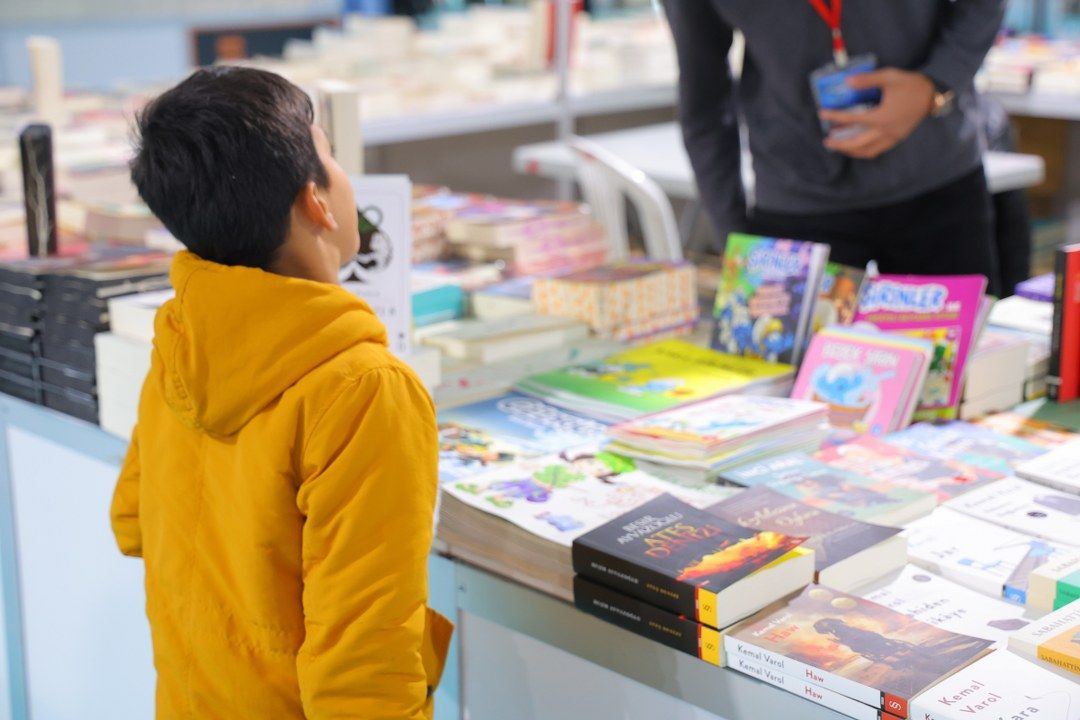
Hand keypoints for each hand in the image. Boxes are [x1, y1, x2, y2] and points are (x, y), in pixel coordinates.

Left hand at [819, 69, 935, 159]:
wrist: (932, 94)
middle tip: (827, 141)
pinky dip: (864, 151)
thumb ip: (867, 80)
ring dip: (851, 150)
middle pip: (857, 143)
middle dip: (840, 144)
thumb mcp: (889, 77)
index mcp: (882, 117)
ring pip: (867, 151)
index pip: (852, 120)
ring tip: (839, 146)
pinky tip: (856, 145)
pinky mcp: (897, 139)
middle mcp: (886, 131)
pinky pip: (877, 150)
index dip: (835, 117)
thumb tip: (847, 81)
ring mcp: (892, 138)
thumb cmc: (910, 84)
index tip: (823, 113)